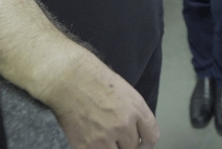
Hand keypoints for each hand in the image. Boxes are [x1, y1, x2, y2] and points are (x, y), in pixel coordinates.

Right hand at [45, 54, 159, 148]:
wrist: (68, 79)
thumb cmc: (96, 80)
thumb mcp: (126, 92)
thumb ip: (135, 113)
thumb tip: (139, 133)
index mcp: (135, 109)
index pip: (152, 136)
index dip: (147, 141)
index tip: (142, 142)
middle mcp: (123, 125)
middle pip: (133, 148)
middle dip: (127, 143)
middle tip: (118, 136)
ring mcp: (104, 138)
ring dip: (112, 148)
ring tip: (104, 135)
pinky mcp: (86, 146)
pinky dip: (96, 148)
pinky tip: (92, 138)